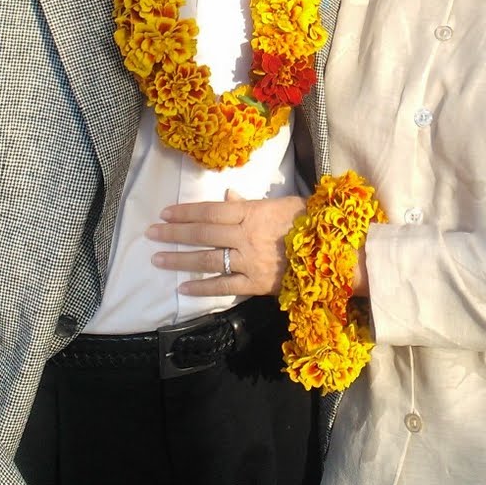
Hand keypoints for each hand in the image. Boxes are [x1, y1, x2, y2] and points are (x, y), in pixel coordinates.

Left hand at [148, 190, 307, 296]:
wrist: (334, 255)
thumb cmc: (309, 223)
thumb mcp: (281, 204)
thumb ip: (250, 203)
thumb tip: (227, 197)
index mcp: (253, 213)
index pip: (211, 211)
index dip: (186, 212)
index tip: (165, 213)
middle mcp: (247, 236)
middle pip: (203, 234)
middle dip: (174, 233)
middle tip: (150, 234)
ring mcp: (250, 261)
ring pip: (208, 260)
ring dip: (180, 260)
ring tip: (158, 259)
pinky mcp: (255, 284)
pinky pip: (224, 286)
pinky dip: (202, 287)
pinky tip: (183, 287)